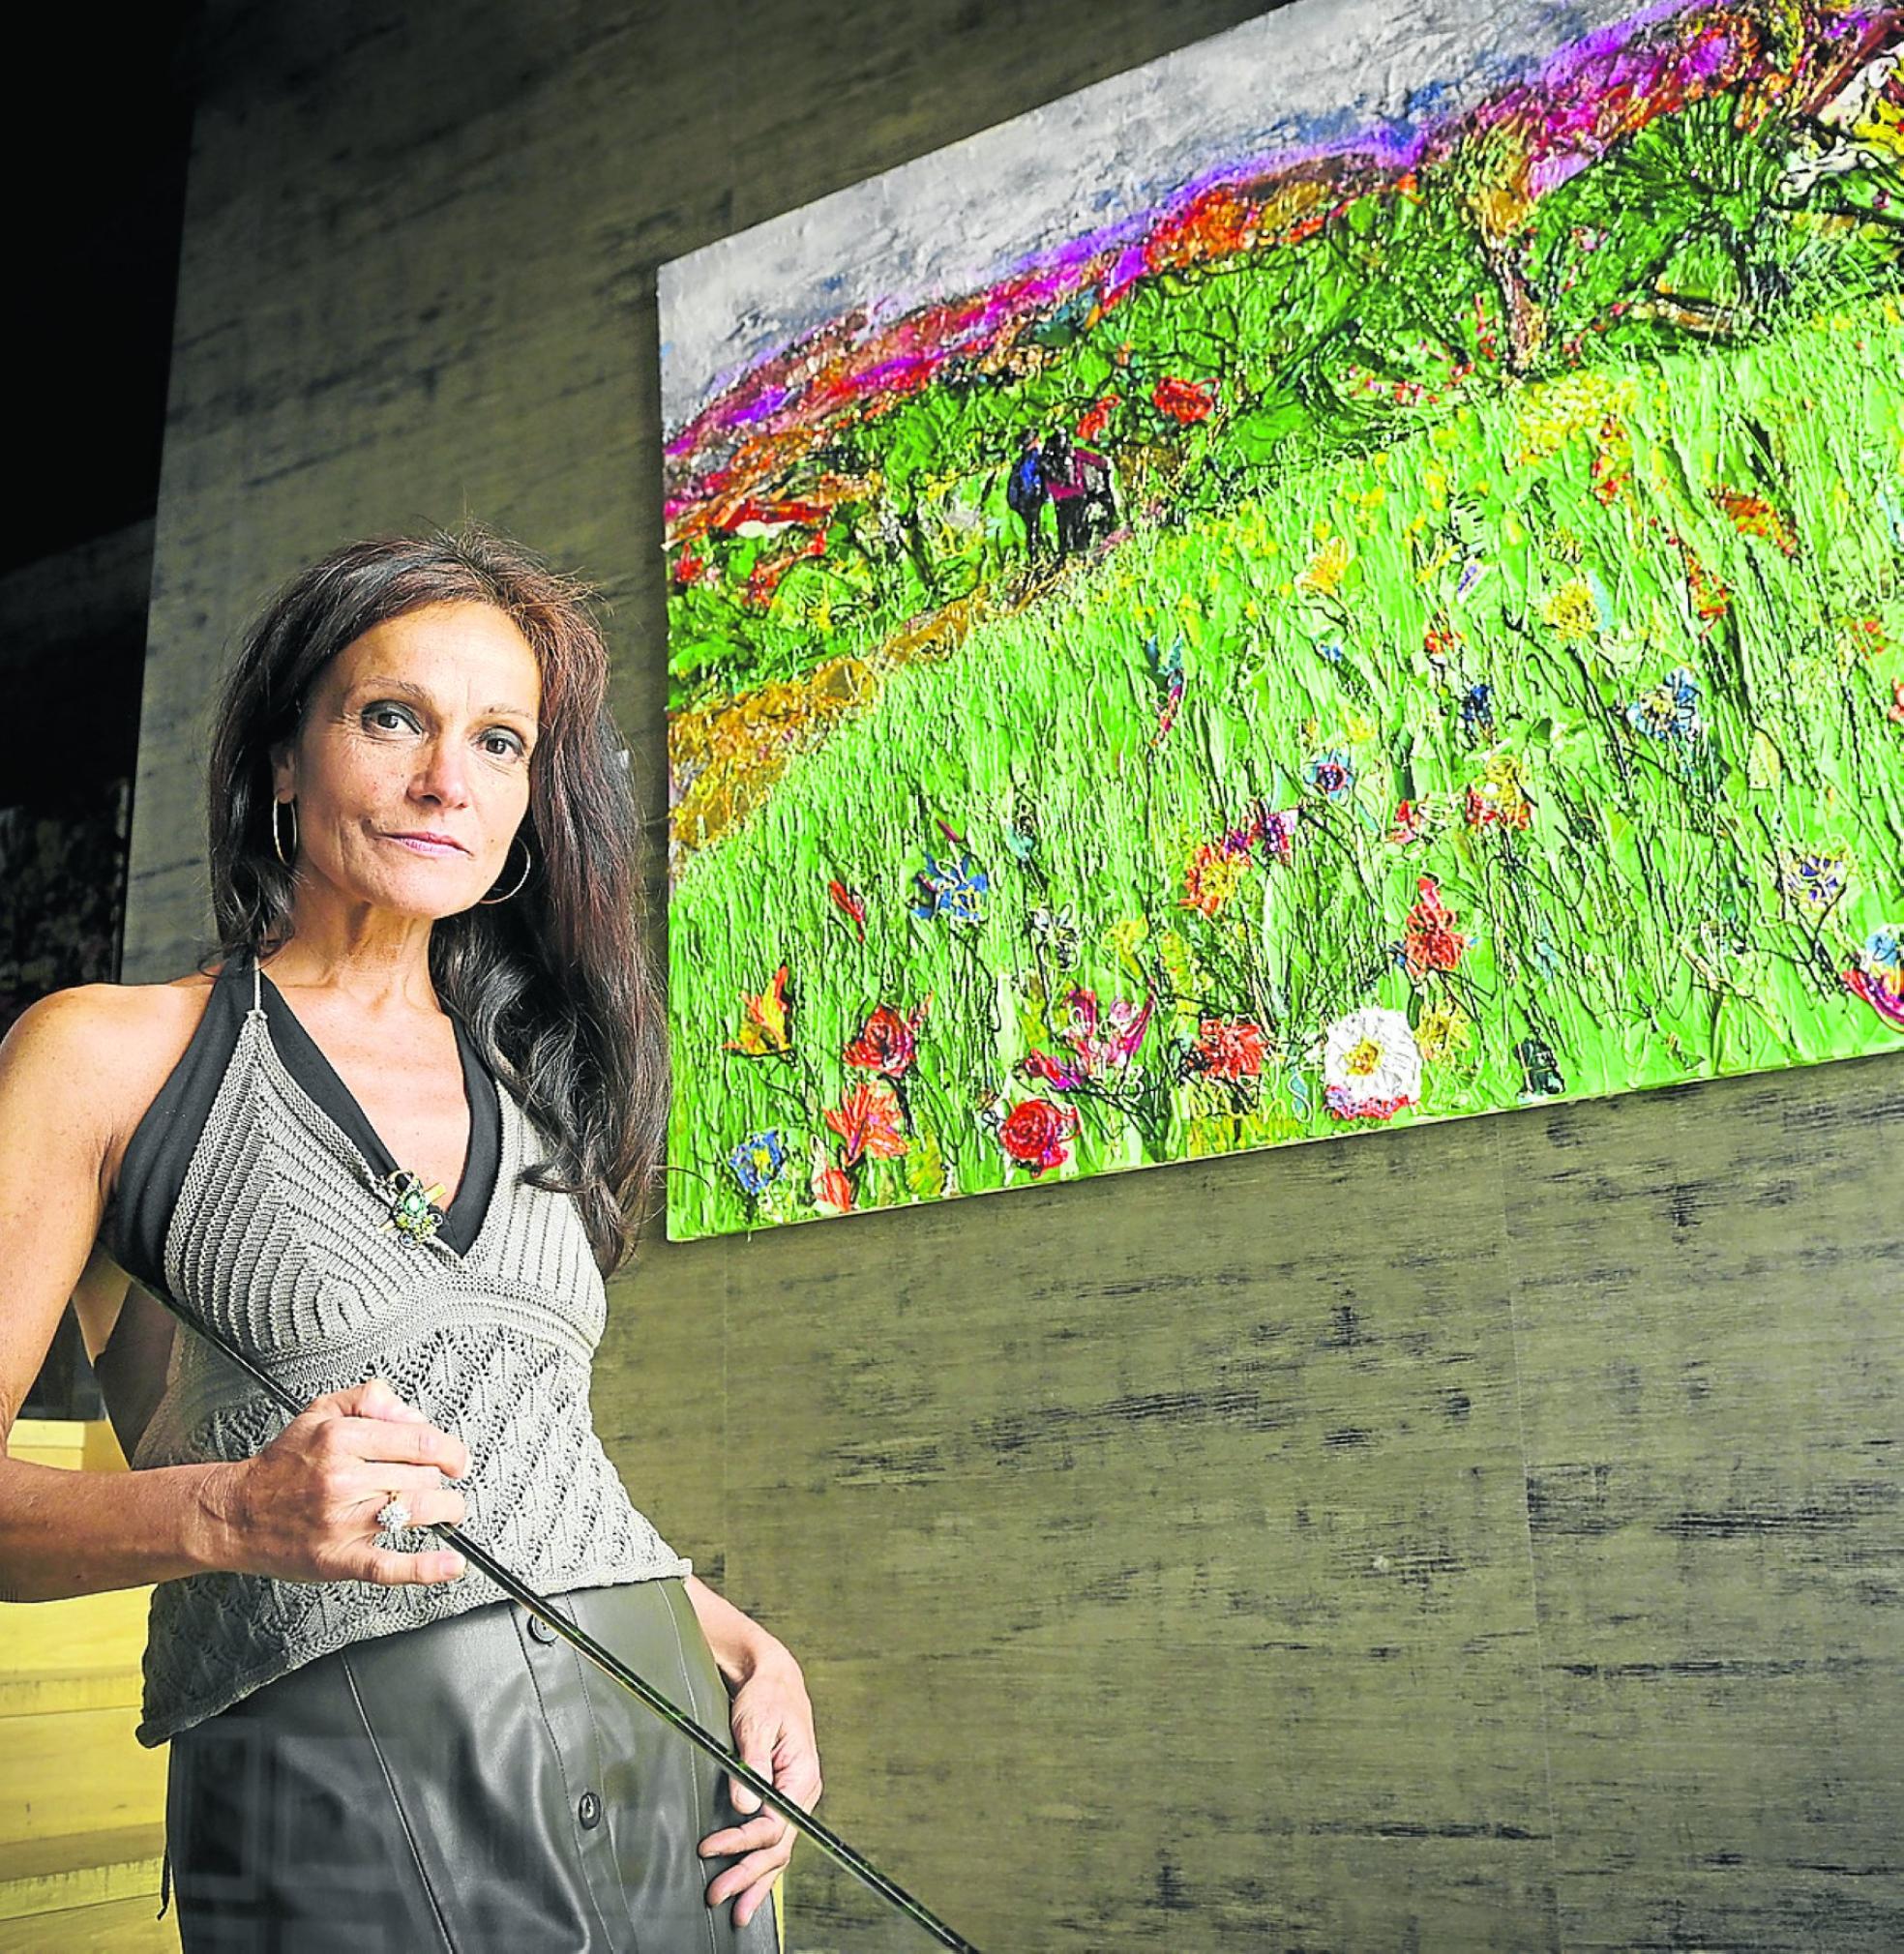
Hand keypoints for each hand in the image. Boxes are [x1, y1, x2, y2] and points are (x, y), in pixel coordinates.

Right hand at [198, 1376, 471, 1585]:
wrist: (235, 1513)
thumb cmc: (282, 1465)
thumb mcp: (321, 1411)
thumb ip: (371, 1399)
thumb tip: (414, 1416)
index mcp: (341, 1439)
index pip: (420, 1439)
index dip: (450, 1450)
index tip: (457, 1459)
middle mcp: (342, 1479)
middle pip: (422, 1476)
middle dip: (438, 1480)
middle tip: (435, 1484)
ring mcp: (340, 1521)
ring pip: (416, 1511)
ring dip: (445, 1511)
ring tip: (447, 1510)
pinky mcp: (337, 1559)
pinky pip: (389, 1566)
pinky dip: (426, 1568)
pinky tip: (451, 1564)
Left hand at [698, 1649, 821, 1929]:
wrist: (773, 1678)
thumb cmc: (765, 1697)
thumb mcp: (755, 1724)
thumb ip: (751, 1766)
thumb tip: (743, 1807)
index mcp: (802, 1775)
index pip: (773, 1825)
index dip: (740, 1841)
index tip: (709, 1848)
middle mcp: (802, 1793)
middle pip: (778, 1847)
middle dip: (747, 1875)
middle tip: (716, 1895)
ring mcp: (794, 1798)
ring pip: (779, 1851)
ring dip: (756, 1881)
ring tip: (736, 1912)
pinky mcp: (781, 1798)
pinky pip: (775, 1840)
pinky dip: (763, 1866)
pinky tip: (752, 1888)